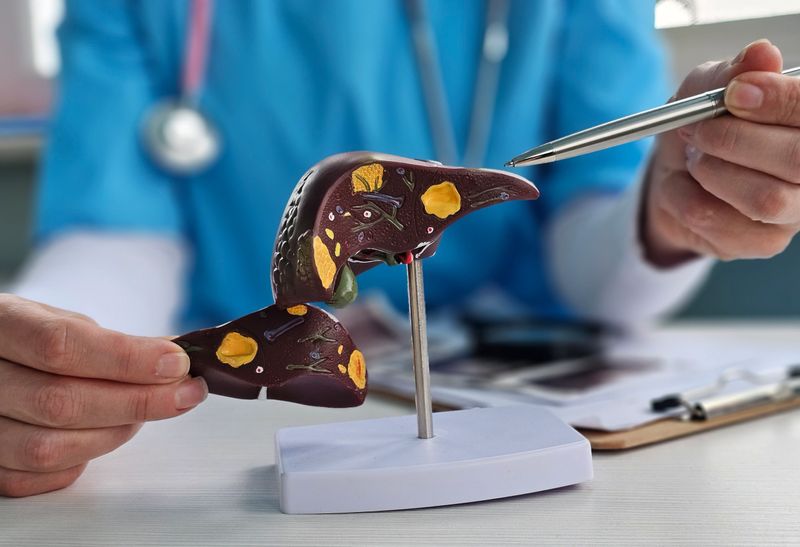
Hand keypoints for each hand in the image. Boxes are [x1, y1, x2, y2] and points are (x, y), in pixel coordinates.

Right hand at [0, 294, 206, 496]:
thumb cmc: (31, 339)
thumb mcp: (65, 322)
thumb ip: (115, 341)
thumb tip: (179, 358)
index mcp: (0, 325)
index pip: (60, 346)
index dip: (125, 359)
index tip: (176, 363)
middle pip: (60, 402)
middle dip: (137, 400)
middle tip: (186, 392)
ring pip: (50, 448)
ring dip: (115, 432)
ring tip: (145, 411)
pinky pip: (40, 478)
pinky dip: (84, 459)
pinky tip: (104, 433)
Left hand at [643, 40, 799, 265]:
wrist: (672, 175)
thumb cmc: (702, 127)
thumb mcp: (707, 89)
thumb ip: (733, 74)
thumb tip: (762, 52)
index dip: (779, 101)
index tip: (736, 94)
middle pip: (797, 159)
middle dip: (736, 141)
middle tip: (698, 132)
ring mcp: (794, 210)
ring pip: (764, 199)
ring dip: (712, 174)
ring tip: (694, 159)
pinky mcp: (763, 242)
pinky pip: (724, 225)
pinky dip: (688, 200)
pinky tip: (686, 187)